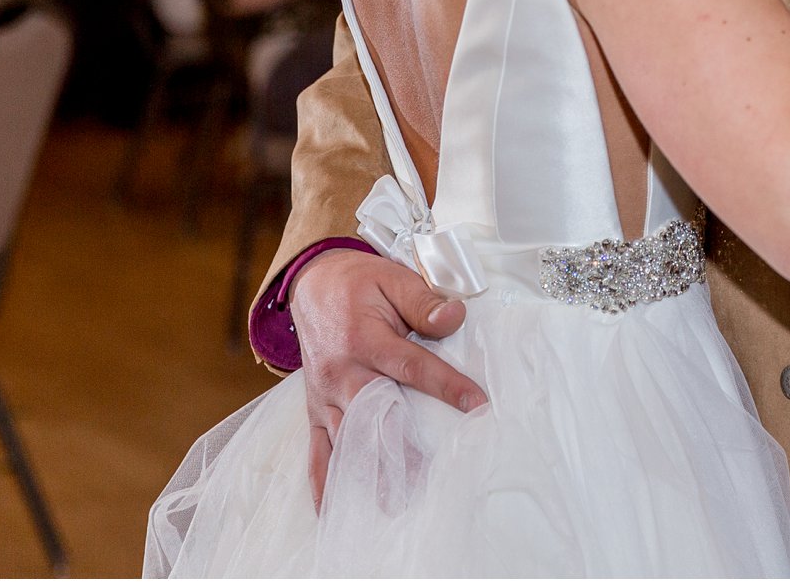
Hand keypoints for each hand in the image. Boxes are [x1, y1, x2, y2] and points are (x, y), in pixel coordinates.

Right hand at [291, 249, 483, 505]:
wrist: (311, 284)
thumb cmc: (360, 284)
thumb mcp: (393, 279)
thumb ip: (424, 301)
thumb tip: (456, 317)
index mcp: (365, 340)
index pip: (412, 367)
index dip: (447, 386)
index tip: (478, 406)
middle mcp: (342, 373)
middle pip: (376, 415)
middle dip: (402, 447)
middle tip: (428, 478)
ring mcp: (325, 396)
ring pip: (348, 439)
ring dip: (370, 471)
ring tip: (393, 502)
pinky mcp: (315, 410)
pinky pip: (317, 450)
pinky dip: (324, 481)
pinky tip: (333, 510)